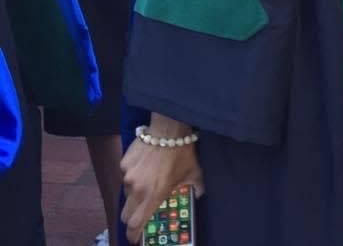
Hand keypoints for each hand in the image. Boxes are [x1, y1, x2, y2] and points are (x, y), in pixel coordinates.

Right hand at [120, 116, 204, 243]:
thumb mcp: (194, 172)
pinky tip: (146, 162)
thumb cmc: (183, 151)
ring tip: (149, 178)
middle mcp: (137, 189)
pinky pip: (126, 173)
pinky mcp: (124, 163)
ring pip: (126, 191)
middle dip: (131, 216)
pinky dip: (133, 173)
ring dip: (134, 190)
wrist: (168, 127)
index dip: (133, 235)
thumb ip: (196, 187)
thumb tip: (198, 194)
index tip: (136, 238)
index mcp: (153, 196)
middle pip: (125, 214)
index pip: (135, 224)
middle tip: (140, 211)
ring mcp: (128, 176)